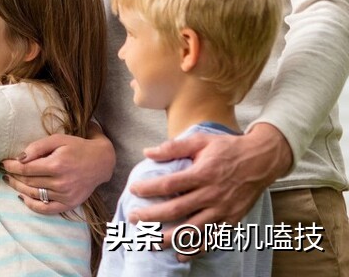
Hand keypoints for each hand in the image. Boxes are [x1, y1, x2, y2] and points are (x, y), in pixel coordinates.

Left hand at [0, 127, 114, 214]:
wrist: (100, 162)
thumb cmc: (76, 147)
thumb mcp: (57, 139)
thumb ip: (37, 147)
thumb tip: (19, 158)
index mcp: (57, 165)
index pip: (26, 169)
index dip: (11, 167)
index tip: (3, 163)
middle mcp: (61, 182)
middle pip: (28, 182)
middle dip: (13, 177)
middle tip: (5, 172)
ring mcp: (65, 195)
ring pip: (34, 195)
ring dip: (18, 189)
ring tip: (10, 182)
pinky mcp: (69, 204)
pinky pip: (46, 209)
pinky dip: (32, 205)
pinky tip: (23, 197)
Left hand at [129, 123, 290, 241]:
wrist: (262, 160)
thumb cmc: (228, 148)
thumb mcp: (201, 140)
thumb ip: (174, 147)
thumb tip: (147, 152)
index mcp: (202, 173)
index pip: (170, 184)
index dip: (149, 188)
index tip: (133, 189)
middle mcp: (212, 194)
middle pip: (177, 209)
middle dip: (152, 216)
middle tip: (134, 218)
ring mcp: (223, 210)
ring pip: (193, 229)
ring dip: (170, 237)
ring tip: (150, 241)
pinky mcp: (232, 220)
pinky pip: (212, 238)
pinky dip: (196, 248)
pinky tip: (180, 255)